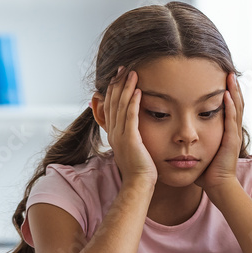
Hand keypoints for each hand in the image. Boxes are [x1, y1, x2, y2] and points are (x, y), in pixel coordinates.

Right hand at [97, 68, 156, 184]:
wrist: (139, 184)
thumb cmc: (140, 168)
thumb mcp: (131, 148)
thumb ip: (129, 135)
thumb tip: (130, 127)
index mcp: (113, 133)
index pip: (110, 106)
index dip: (113, 90)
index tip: (118, 76)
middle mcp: (114, 132)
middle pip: (113, 103)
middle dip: (117, 84)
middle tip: (122, 68)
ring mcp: (121, 136)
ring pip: (121, 107)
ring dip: (126, 88)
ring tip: (131, 73)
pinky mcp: (131, 139)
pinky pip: (131, 117)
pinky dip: (133, 103)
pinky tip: (138, 91)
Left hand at [197, 73, 243, 194]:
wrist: (217, 186)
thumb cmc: (207, 171)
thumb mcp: (200, 150)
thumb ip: (193, 140)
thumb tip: (179, 133)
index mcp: (226, 131)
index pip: (229, 107)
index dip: (227, 92)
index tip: (223, 78)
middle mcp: (231, 130)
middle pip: (236, 103)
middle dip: (233, 87)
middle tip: (229, 71)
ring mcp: (233, 135)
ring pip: (236, 108)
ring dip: (234, 91)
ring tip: (231, 77)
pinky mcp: (231, 140)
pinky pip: (231, 120)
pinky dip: (230, 106)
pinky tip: (227, 95)